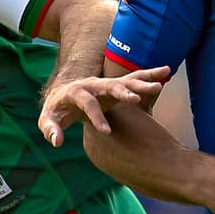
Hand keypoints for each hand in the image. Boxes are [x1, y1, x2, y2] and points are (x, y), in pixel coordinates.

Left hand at [39, 66, 170, 146]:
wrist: (64, 92)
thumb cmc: (57, 108)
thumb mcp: (48, 119)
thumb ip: (50, 129)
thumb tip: (57, 141)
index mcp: (76, 91)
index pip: (87, 102)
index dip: (95, 116)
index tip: (106, 131)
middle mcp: (94, 84)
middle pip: (110, 86)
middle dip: (123, 93)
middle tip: (136, 100)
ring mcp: (107, 83)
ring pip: (127, 81)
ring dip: (142, 83)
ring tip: (159, 85)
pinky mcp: (117, 85)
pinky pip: (136, 78)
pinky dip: (151, 75)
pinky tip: (166, 71)